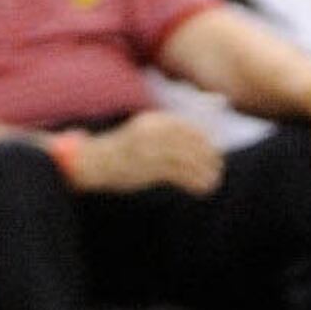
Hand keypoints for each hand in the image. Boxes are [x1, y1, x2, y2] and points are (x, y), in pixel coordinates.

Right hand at [81, 111, 225, 196]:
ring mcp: (149, 151)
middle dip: (208, 155)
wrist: (93, 162)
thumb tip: (200, 138)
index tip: (214, 148)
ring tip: (214, 178)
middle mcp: (152, 133)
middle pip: (190, 142)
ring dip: (205, 170)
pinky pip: (179, 175)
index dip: (204, 138)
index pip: (187, 127)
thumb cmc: (123, 150)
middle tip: (217, 165)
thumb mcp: (143, 132)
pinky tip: (202, 188)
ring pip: (187, 160)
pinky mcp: (147, 170)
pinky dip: (194, 182)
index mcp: (152, 121)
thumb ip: (166, 133)